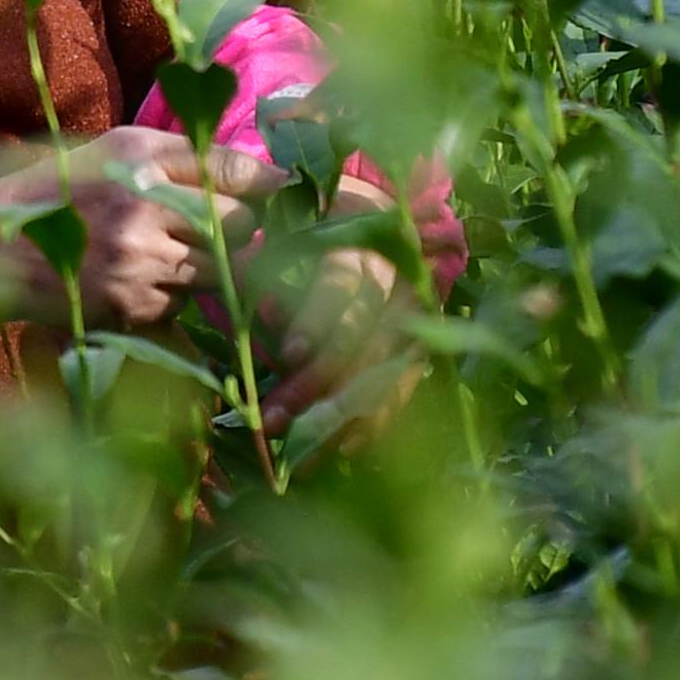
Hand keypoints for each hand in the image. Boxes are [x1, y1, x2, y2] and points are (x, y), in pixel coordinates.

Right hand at [0, 128, 273, 330]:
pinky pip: (182, 304)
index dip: (261, 184)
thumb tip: (270, 174)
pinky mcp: (129, 309)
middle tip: (214, 224)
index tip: (273, 188)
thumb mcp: (122, 148)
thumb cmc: (68, 185)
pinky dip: (173, 294)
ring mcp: (137, 266)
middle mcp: (142, 213)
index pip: (234, 173)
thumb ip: (192, 154)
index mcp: (143, 163)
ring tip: (168, 249)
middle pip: (237, 226)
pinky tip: (139, 277)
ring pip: (216, 271)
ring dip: (207, 265)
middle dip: (237, 227)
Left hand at [247, 167, 425, 435]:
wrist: (384, 229)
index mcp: (364, 244)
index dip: (317, 319)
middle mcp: (398, 283)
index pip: (342, 283)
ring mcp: (416, 320)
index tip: (289, 353)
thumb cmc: (321, 236)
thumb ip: (274, 268)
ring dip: (339, 413)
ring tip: (300, 451)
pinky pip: (401, 390)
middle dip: (319, 381)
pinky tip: (345, 448)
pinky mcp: (421, 348)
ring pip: (381, 369)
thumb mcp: (296, 236)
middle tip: (276, 418)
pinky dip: (375, 421)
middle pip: (362, 336)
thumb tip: (258, 311)